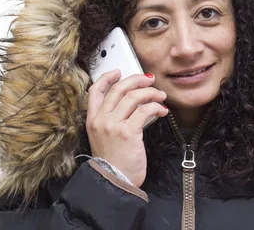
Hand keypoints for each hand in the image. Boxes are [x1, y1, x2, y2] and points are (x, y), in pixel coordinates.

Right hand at [86, 70, 168, 187]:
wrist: (114, 182)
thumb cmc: (114, 163)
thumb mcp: (105, 138)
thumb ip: (113, 120)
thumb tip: (135, 102)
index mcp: (92, 120)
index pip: (95, 91)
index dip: (107, 77)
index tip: (118, 71)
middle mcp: (101, 120)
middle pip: (118, 88)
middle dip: (137, 80)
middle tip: (149, 80)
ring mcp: (113, 125)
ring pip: (133, 96)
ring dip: (151, 93)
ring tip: (160, 96)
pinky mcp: (128, 132)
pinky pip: (145, 110)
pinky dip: (156, 107)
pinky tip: (162, 110)